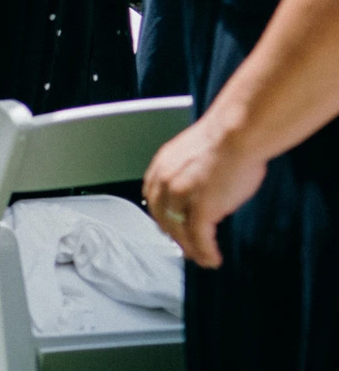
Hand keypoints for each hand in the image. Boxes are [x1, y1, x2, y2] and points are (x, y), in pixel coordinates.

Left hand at [143, 113, 266, 267]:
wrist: (238, 133)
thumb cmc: (228, 137)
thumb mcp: (197, 152)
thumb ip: (191, 170)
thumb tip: (201, 183)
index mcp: (162, 165)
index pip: (154, 198)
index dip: (162, 216)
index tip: (170, 227)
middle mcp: (165, 181)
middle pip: (164, 218)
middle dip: (174, 237)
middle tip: (185, 248)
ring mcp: (181, 196)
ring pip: (180, 232)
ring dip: (191, 249)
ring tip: (201, 259)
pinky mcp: (201, 209)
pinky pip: (199, 239)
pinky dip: (205, 252)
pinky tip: (212, 259)